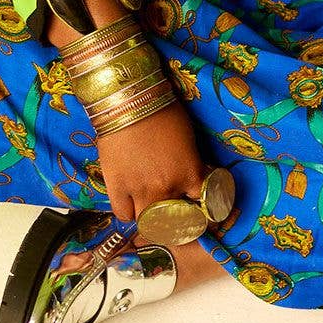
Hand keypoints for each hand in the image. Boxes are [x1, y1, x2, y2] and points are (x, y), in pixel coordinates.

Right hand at [92, 99, 221, 235]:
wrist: (127, 100)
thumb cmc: (162, 109)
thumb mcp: (188, 137)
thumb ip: (189, 163)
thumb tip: (189, 175)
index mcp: (190, 173)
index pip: (205, 204)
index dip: (204, 208)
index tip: (202, 209)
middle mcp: (167, 187)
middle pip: (176, 220)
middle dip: (177, 218)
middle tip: (174, 212)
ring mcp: (141, 190)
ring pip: (149, 222)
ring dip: (152, 218)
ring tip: (151, 208)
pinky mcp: (117, 187)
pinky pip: (123, 214)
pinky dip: (128, 212)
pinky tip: (130, 203)